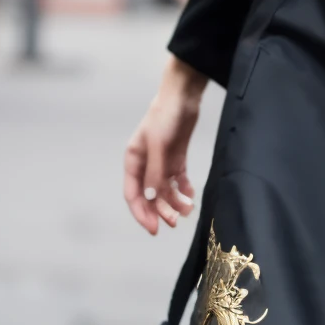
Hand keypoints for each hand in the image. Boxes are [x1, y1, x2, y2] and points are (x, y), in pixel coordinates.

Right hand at [124, 57, 206, 234]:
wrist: (183, 96)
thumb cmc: (165, 116)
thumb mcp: (158, 145)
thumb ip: (155, 172)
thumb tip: (151, 198)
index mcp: (133, 160)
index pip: (133, 194)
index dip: (142, 213)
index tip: (154, 228)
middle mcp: (145, 164)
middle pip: (150, 196)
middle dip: (160, 211)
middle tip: (174, 222)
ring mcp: (161, 162)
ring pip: (165, 191)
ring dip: (175, 202)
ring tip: (188, 209)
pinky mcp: (177, 158)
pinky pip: (178, 181)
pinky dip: (184, 190)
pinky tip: (191, 194)